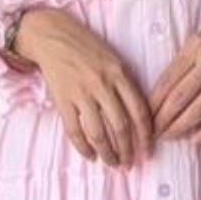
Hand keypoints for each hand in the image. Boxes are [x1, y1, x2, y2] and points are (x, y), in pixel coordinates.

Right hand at [11, 6, 154, 166]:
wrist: (53, 35)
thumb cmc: (87, 48)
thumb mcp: (114, 60)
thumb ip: (126, 85)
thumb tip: (139, 118)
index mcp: (119, 74)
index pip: (139, 112)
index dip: (146, 136)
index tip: (148, 151)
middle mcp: (102, 85)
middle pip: (121, 127)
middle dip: (127, 151)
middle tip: (129, 164)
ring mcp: (81, 93)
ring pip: (98, 133)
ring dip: (107, 154)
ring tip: (113, 164)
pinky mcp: (62, 99)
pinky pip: (74, 130)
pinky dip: (83, 148)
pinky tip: (90, 156)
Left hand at [148, 15, 200, 145]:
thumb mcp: (198, 42)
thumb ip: (180, 64)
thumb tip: (159, 97)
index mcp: (196, 47)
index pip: (167, 81)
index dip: (153, 103)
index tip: (144, 116)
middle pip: (179, 98)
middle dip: (162, 120)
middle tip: (152, 132)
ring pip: (198, 111)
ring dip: (180, 128)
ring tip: (168, 137)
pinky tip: (195, 140)